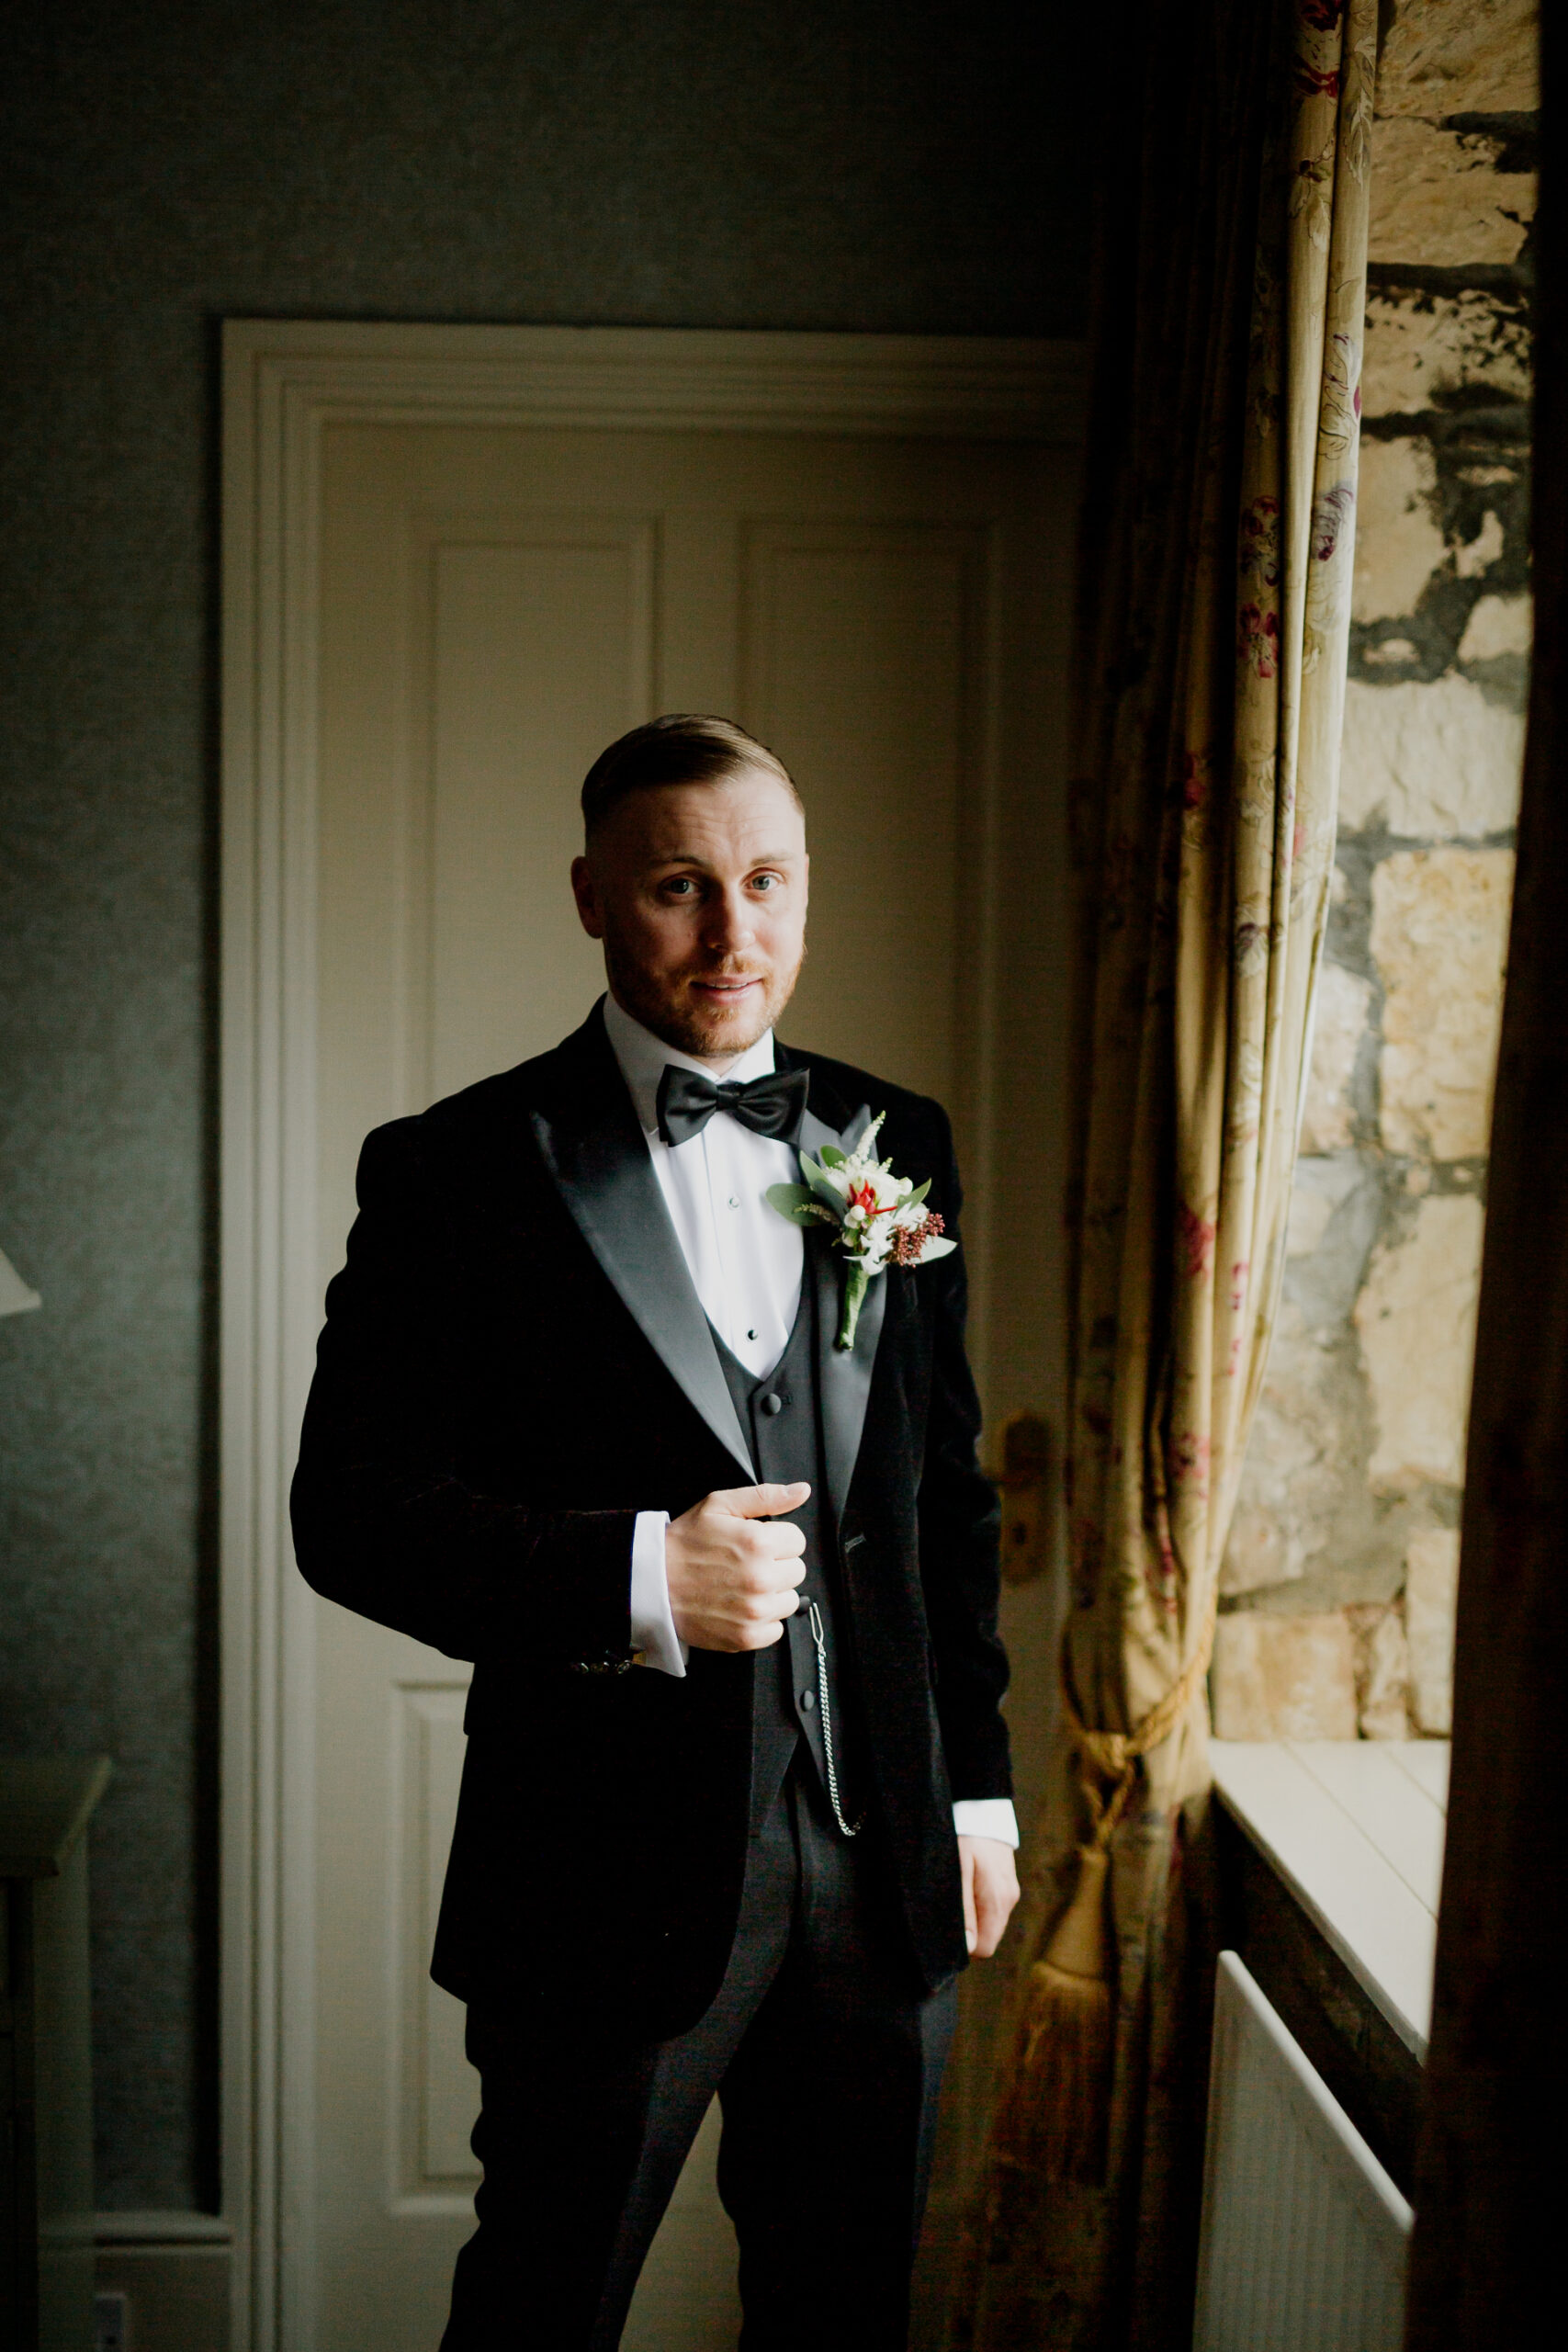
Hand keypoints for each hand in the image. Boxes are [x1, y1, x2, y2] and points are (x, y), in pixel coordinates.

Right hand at [666, 1482, 809, 1652]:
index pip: (797, 1540)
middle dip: (776, 1564)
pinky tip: (739, 1606)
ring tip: (742, 1585)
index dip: (777, 1539)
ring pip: (789, 1600)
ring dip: (772, 1593)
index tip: (757, 1543)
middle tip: (747, 1564)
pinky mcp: (746, 1637)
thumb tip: (801, 1491)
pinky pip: (775, 1629)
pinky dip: (761, 1621)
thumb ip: (765, 1496)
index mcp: (757, 1542)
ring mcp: (754, 1611)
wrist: (652, 1583)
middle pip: (797, 1570)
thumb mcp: (719, 1505)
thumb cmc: (683, 1543)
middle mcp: (761, 1578)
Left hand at [958, 1834, 1019, 1958]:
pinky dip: (979, 1905)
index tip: (948, 1927)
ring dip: (973, 1918)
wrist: (982, 1808)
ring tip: (957, 1892)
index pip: (984, 1948)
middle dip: (969, 1933)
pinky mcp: (1008, 1883)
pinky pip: (993, 1908)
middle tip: (949, 1908)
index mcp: (998, 1902)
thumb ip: (964, 1911)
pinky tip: (967, 1884)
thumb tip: (968, 1947)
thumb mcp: (959, 1874)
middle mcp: (1009, 1900)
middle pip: (988, 1938)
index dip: (965, 1946)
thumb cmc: (965, 1839)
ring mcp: (1010, 1891)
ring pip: (991, 1923)